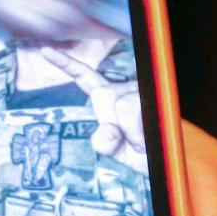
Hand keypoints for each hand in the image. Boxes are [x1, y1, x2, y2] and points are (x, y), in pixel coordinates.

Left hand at [41, 46, 147, 172]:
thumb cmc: (145, 155)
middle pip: (107, 98)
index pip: (86, 78)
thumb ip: (105, 144)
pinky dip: (140, 130)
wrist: (170, 164)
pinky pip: (138, 108)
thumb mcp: (119, 153)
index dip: (67, 64)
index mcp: (110, 98)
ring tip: (145, 139)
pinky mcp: (158, 99)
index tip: (45, 51)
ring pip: (125, 107)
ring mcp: (142, 92)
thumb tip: (105, 131)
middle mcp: (125, 89)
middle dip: (116, 125)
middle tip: (133, 142)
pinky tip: (146, 137)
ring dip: (133, 132)